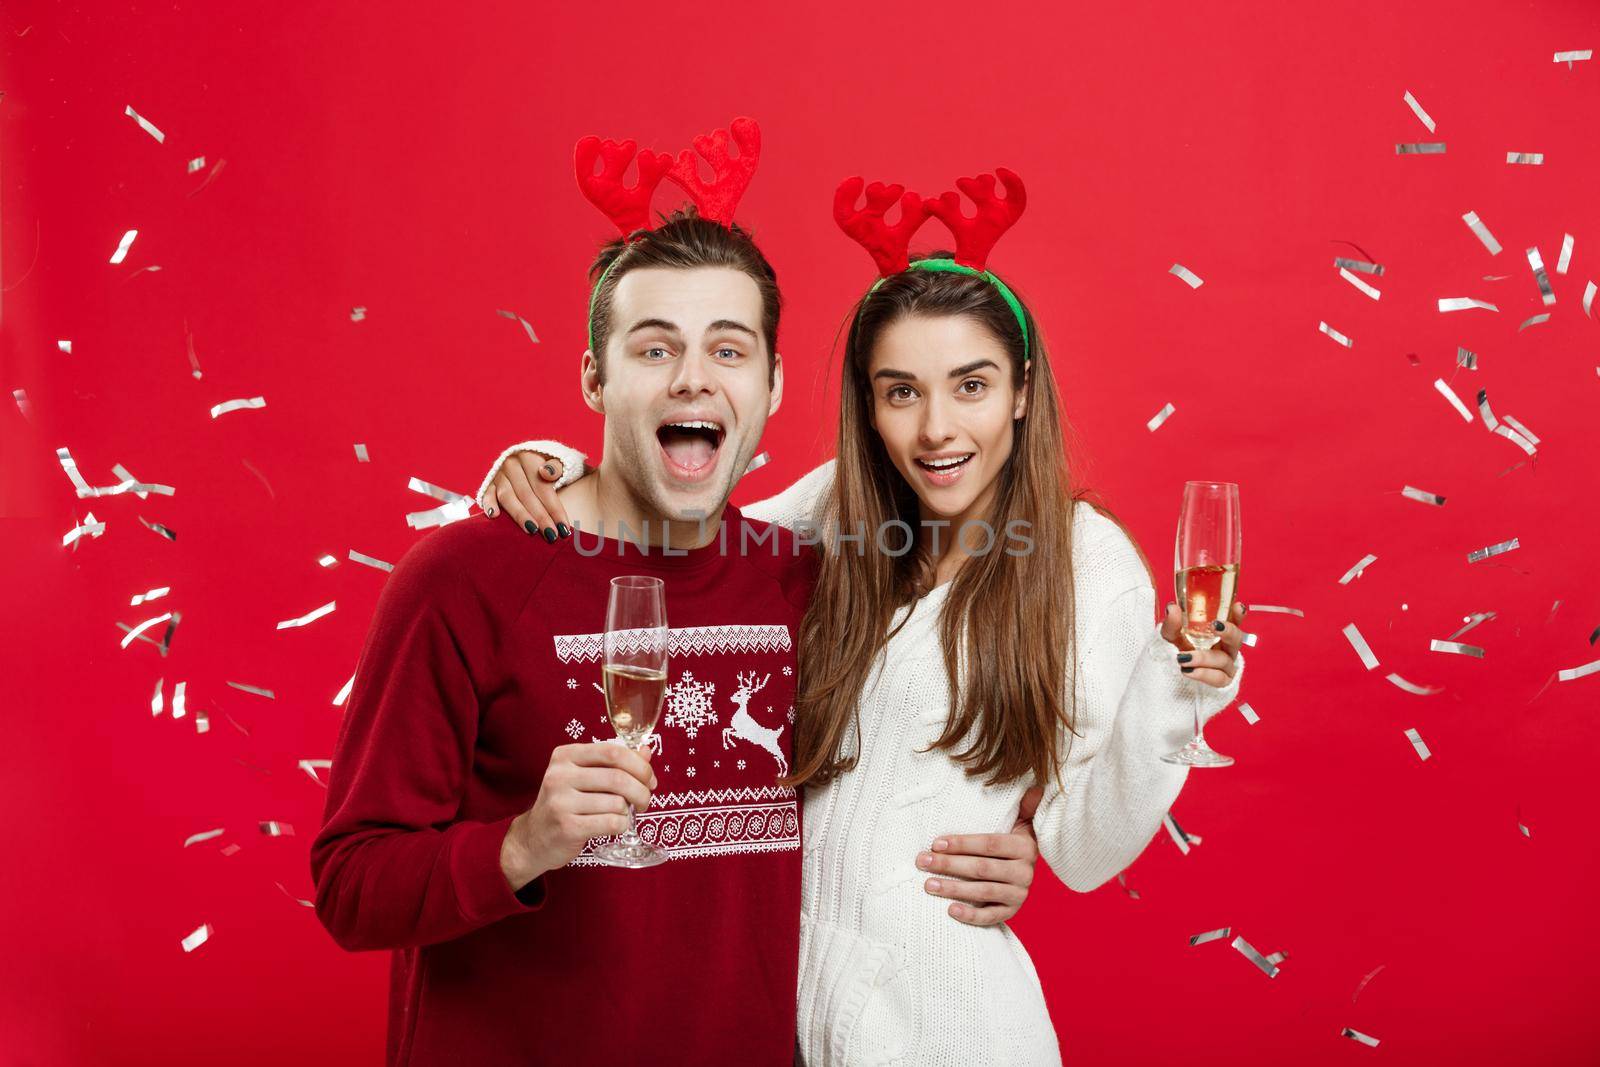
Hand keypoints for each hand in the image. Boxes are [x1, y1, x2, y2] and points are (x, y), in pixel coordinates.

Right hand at [486, 452, 571, 542]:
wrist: (527, 460)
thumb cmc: (549, 466)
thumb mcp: (558, 461)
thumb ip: (556, 467)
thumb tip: (547, 473)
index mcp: (529, 457)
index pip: (543, 487)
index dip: (554, 508)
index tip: (564, 527)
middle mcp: (511, 464)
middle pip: (527, 494)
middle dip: (541, 517)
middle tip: (551, 535)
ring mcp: (498, 474)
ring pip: (508, 497)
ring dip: (520, 515)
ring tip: (532, 530)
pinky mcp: (489, 484)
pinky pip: (487, 495)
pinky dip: (489, 505)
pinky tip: (495, 516)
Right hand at [501, 742, 656, 886]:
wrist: (534, 838)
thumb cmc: (565, 804)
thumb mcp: (584, 776)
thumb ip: (614, 763)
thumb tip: (646, 751)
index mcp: (566, 755)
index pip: (613, 752)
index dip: (639, 765)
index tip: (649, 779)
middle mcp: (560, 775)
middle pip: (618, 778)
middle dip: (641, 791)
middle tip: (644, 801)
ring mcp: (561, 802)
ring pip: (617, 802)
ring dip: (628, 812)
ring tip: (621, 815)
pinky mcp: (567, 827)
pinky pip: (611, 823)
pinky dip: (621, 826)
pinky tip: (614, 826)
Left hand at [917, 802, 1040, 926]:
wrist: (1021, 870)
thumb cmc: (1008, 840)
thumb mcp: (1019, 819)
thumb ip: (1024, 803)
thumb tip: (1035, 785)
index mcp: (1024, 846)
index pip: (990, 844)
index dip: (963, 843)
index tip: (935, 842)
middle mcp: (1025, 872)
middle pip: (982, 868)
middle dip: (949, 864)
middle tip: (922, 861)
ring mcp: (1018, 894)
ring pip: (984, 893)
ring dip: (954, 889)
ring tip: (928, 885)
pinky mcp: (1011, 911)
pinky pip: (991, 917)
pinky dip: (971, 916)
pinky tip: (950, 910)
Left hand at [1159, 600, 1243, 688]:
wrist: (1170, 677)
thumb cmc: (1176, 651)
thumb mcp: (1171, 636)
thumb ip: (1172, 623)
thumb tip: (1172, 608)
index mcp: (1218, 634)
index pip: (1233, 622)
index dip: (1238, 614)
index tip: (1238, 606)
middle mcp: (1226, 649)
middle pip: (1236, 639)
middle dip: (1228, 631)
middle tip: (1215, 625)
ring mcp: (1225, 667)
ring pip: (1223, 660)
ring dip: (1203, 658)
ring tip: (1183, 657)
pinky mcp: (1221, 682)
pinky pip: (1217, 678)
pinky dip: (1203, 674)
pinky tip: (1188, 671)